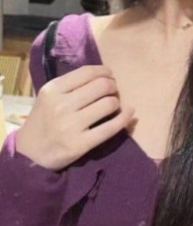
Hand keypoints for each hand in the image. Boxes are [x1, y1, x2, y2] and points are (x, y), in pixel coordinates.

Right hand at [15, 65, 135, 170]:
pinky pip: (111, 127)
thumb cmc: (42, 122)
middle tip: (113, 91)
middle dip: (112, 86)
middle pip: (101, 86)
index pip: (87, 72)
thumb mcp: (48, 97)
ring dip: (116, 102)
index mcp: (52, 90)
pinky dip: (125, 118)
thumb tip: (103, 76)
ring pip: (108, 104)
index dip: (104, 71)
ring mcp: (71, 125)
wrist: (29, 154)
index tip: (110, 75)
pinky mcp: (81, 144)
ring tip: (113, 105)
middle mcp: (61, 105)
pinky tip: (130, 112)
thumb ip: (70, 86)